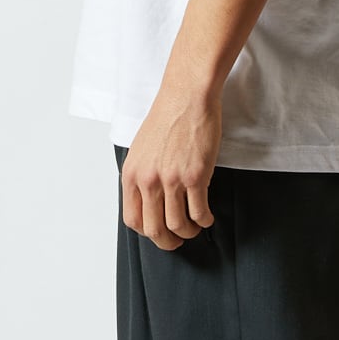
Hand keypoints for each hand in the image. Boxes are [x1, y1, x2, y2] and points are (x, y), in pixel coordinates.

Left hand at [121, 86, 221, 248]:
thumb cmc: (167, 119)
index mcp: (132, 175)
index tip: (158, 232)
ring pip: (178, 225)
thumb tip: (148, 201)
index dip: (147, 232)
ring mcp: (171, 179)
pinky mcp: (195, 176)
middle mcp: (148, 181)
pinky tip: (207, 217)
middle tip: (177, 241)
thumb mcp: (141, 150)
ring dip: (188, 232)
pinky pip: (199, 212)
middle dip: (167, 242)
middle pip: (154, 229)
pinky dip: (204, 220)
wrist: (186, 97)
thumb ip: (142, 176)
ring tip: (195, 227)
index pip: (132, 220)